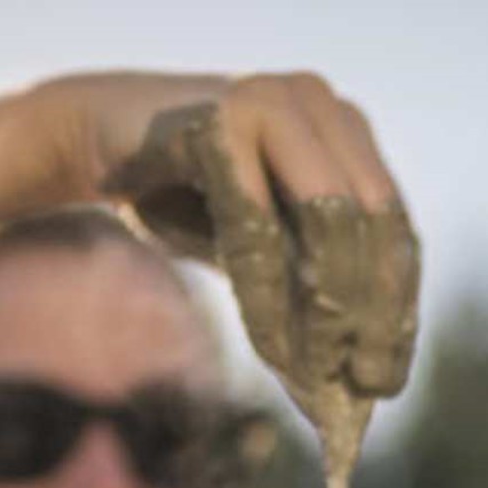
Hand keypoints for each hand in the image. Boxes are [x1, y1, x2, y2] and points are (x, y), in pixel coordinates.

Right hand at [38, 72, 418, 405]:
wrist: (90, 138)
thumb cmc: (180, 198)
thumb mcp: (257, 247)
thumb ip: (305, 290)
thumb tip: (350, 387)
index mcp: (345, 128)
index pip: (393, 225)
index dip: (397, 306)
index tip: (389, 380)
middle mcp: (322, 104)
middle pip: (374, 220)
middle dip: (373, 314)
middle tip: (366, 387)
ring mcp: (274, 100)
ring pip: (329, 216)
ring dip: (326, 308)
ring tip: (317, 375)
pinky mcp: (223, 118)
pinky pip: (258, 220)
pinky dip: (267, 292)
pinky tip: (270, 350)